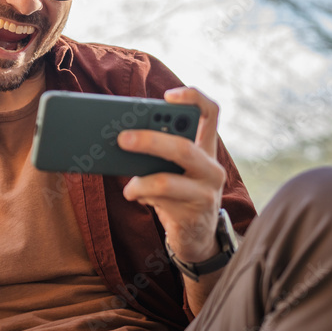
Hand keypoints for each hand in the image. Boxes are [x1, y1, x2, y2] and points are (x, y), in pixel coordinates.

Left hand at [119, 87, 225, 262]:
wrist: (195, 234)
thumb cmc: (175, 191)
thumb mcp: (169, 166)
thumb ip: (156, 150)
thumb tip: (120, 139)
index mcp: (205, 147)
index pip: (209, 113)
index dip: (193, 98)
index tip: (168, 96)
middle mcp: (211, 167)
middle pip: (184, 147)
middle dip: (150, 141)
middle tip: (122, 139)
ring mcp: (205, 192)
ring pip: (167, 181)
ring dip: (139, 180)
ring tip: (127, 185)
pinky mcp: (193, 214)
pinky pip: (160, 202)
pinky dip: (141, 195)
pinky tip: (133, 194)